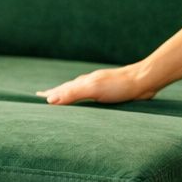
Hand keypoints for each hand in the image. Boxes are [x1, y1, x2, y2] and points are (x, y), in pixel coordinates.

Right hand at [36, 64, 157, 104]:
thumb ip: (72, 94)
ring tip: (63, 97)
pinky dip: (83, 98)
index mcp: (83, 83)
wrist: (144, 80)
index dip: (50, 94)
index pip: (61, 90)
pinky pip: (91, 96)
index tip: (37, 97)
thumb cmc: (119, 86)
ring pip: (79, 91)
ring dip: (69, 94)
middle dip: (56, 93)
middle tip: (44, 96)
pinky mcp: (111, 93)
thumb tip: (49, 100)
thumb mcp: (93, 89)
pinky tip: (89, 101)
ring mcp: (100, 87)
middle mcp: (89, 83)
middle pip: (68, 88)